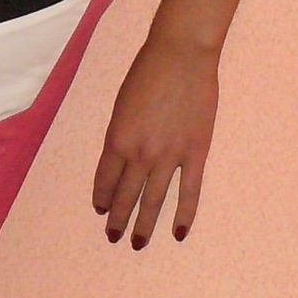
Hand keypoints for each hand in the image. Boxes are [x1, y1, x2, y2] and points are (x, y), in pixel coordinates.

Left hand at [92, 32, 218, 246]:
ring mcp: (170, 156)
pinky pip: (189, 191)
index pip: (105, 180)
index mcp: (117, 139)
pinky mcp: (196, 153)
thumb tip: (122, 159)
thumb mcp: (122, 104)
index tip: (101, 211)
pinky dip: (183, 214)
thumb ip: (122, 134)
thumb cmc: (147, 71)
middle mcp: (141, 154)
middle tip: (114, 237)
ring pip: (154, 200)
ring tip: (138, 242)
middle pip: (126, 195)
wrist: (181, 55)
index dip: (102, 198)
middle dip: (118, 219)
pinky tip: (177, 232)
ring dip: (144, 224)